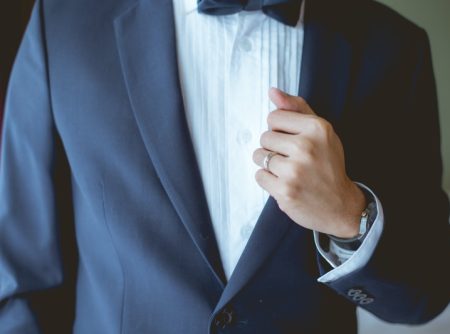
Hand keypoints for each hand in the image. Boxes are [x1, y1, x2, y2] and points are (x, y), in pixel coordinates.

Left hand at [253, 88, 365, 237]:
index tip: (293, 141)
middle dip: (274, 147)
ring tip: (288, 171)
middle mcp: (306, 147)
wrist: (341, 206)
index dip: (280, 130)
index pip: (274, 117)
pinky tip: (285, 183)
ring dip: (268, 164)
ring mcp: (294, 171)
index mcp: (317, 128)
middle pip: (264, 137)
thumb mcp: (321, 132)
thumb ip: (297, 109)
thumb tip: (272, 92)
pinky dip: (268, 180)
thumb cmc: (329, 166)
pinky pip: (258, 176)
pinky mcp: (284, 191)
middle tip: (293, 159)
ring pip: (258, 156)